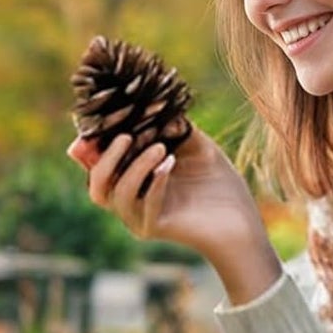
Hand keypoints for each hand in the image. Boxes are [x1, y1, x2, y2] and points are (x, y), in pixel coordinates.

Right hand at [67, 125, 264, 258]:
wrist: (242, 220)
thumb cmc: (218, 184)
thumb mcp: (195, 146)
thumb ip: (174, 127)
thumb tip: (155, 103)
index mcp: (134, 181)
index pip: (99, 167)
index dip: (90, 149)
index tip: (103, 124)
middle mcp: (132, 202)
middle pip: (97, 187)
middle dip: (105, 159)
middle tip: (126, 137)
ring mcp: (140, 218)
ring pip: (118, 194)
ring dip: (135, 167)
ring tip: (160, 147)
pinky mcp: (154, 229)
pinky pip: (145, 206)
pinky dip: (156, 182)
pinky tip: (170, 163)